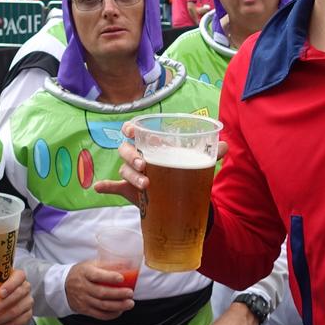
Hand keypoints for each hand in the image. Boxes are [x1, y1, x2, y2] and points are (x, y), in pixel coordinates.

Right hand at [64, 260, 133, 318]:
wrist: (63, 286)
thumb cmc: (82, 273)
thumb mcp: (91, 264)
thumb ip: (107, 264)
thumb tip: (127, 263)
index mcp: (85, 273)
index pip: (97, 276)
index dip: (110, 277)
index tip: (122, 278)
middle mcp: (83, 287)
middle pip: (102, 293)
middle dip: (118, 294)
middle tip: (130, 293)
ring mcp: (83, 300)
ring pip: (102, 305)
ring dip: (118, 306)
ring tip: (130, 303)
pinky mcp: (84, 310)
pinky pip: (99, 315)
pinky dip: (111, 314)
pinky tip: (120, 311)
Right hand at [93, 124, 228, 205]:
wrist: (176, 195)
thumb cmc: (181, 170)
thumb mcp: (195, 162)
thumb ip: (209, 154)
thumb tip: (226, 146)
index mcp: (152, 144)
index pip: (136, 130)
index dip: (131, 128)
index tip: (131, 130)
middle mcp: (138, 156)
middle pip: (126, 149)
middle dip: (132, 155)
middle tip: (145, 165)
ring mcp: (132, 174)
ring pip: (123, 169)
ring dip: (130, 174)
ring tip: (146, 184)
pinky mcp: (128, 190)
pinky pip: (114, 186)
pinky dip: (106, 186)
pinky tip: (99, 187)